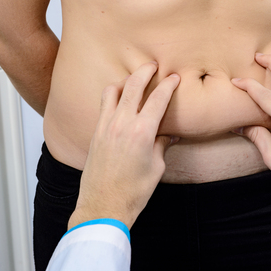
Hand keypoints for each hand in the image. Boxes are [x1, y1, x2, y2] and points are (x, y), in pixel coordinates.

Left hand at [68, 62, 179, 228]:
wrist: (103, 205)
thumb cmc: (133, 191)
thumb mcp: (157, 168)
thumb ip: (162, 146)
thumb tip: (168, 135)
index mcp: (142, 132)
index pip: (158, 99)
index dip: (168, 85)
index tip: (174, 77)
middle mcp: (122, 124)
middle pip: (134, 86)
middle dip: (145, 71)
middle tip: (153, 65)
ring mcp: (106, 126)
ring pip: (114, 90)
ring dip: (125, 80)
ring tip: (134, 79)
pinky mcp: (96, 133)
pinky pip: (103, 105)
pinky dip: (112, 94)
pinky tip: (119, 97)